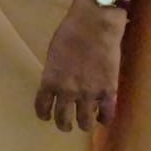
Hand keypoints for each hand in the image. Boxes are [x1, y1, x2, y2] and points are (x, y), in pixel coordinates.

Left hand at [35, 0, 126, 130]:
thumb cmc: (70, 33)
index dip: (43, 114)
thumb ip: (54, 73)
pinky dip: (103, 119)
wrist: (94, 25)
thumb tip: (57, 84)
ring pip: (84, 123)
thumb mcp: (53, 53)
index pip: (42, 107)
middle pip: (62, 120)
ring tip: (84, 124)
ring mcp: (89, 94)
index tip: (46, 116)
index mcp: (50, 80)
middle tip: (65, 125)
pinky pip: (106, 115)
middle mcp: (67, 91)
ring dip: (83, 125)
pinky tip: (102, 118)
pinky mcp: (108, 91)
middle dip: (63, 125)